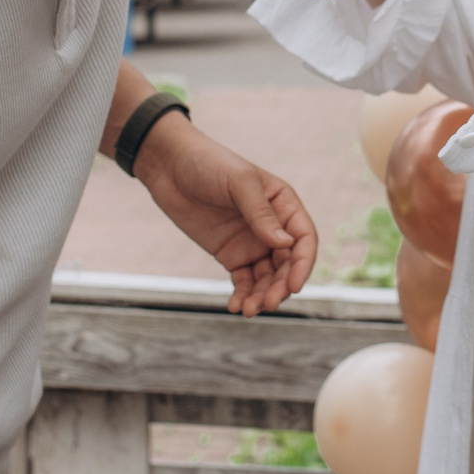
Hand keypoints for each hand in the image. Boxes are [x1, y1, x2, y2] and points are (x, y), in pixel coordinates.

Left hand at [135, 118, 318, 313]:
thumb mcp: (239, 182)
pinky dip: (243, 294)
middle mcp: (272, 226)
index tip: (293, 285)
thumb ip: (261, 213)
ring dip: (262, 295)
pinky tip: (235, 306)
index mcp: (283, 203)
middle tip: (268, 304)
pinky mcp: (231, 255)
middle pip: (287, 264)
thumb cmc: (208, 163)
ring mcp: (252, 242)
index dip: (303, 264)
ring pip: (267, 277)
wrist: (169, 167)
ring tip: (248, 310)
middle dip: (281, 286)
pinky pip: (244, 280)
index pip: (304, 238)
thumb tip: (286, 244)